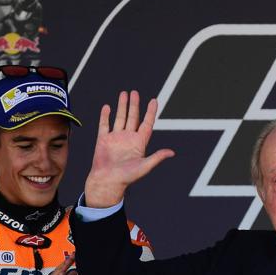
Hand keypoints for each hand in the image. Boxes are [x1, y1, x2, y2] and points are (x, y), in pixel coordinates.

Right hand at [84, 91, 173, 207]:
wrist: (107, 182)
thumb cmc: (127, 177)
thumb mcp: (145, 166)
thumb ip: (157, 157)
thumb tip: (172, 153)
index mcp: (139, 143)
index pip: (147, 123)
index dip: (151, 112)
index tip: (154, 100)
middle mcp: (128, 138)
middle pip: (133, 117)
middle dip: (134, 105)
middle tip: (135, 92)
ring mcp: (116, 138)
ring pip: (120, 118)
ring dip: (122, 106)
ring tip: (124, 94)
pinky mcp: (103, 140)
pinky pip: (104, 125)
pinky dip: (105, 116)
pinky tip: (107, 107)